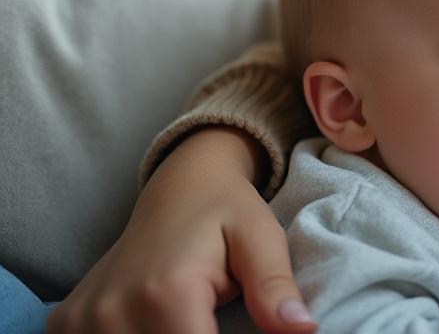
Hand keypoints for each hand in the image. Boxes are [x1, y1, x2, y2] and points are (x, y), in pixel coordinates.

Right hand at [47, 127, 315, 333]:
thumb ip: (274, 288)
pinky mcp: (67, 322)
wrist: (179, 186)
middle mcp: (113, 310)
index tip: (243, 331)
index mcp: (165, 292)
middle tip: (216, 319)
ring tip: (193, 317)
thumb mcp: (262, 238)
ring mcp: (82, 318)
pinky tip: (156, 324)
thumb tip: (304, 330)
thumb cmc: (226, 211)